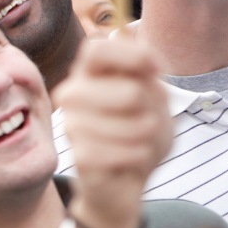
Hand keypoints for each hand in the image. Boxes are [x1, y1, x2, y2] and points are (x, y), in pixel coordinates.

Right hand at [55, 38, 169, 227]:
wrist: (127, 179)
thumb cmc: (139, 131)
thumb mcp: (154, 95)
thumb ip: (145, 70)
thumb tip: (138, 48)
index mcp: (90, 73)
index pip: (97, 49)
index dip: (132, 57)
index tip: (155, 71)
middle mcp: (73, 95)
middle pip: (128, 92)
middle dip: (150, 109)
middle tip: (145, 119)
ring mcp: (72, 126)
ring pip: (128, 125)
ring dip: (146, 136)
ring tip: (139, 141)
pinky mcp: (79, 156)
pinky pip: (120, 152)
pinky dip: (138, 157)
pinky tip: (132, 159)